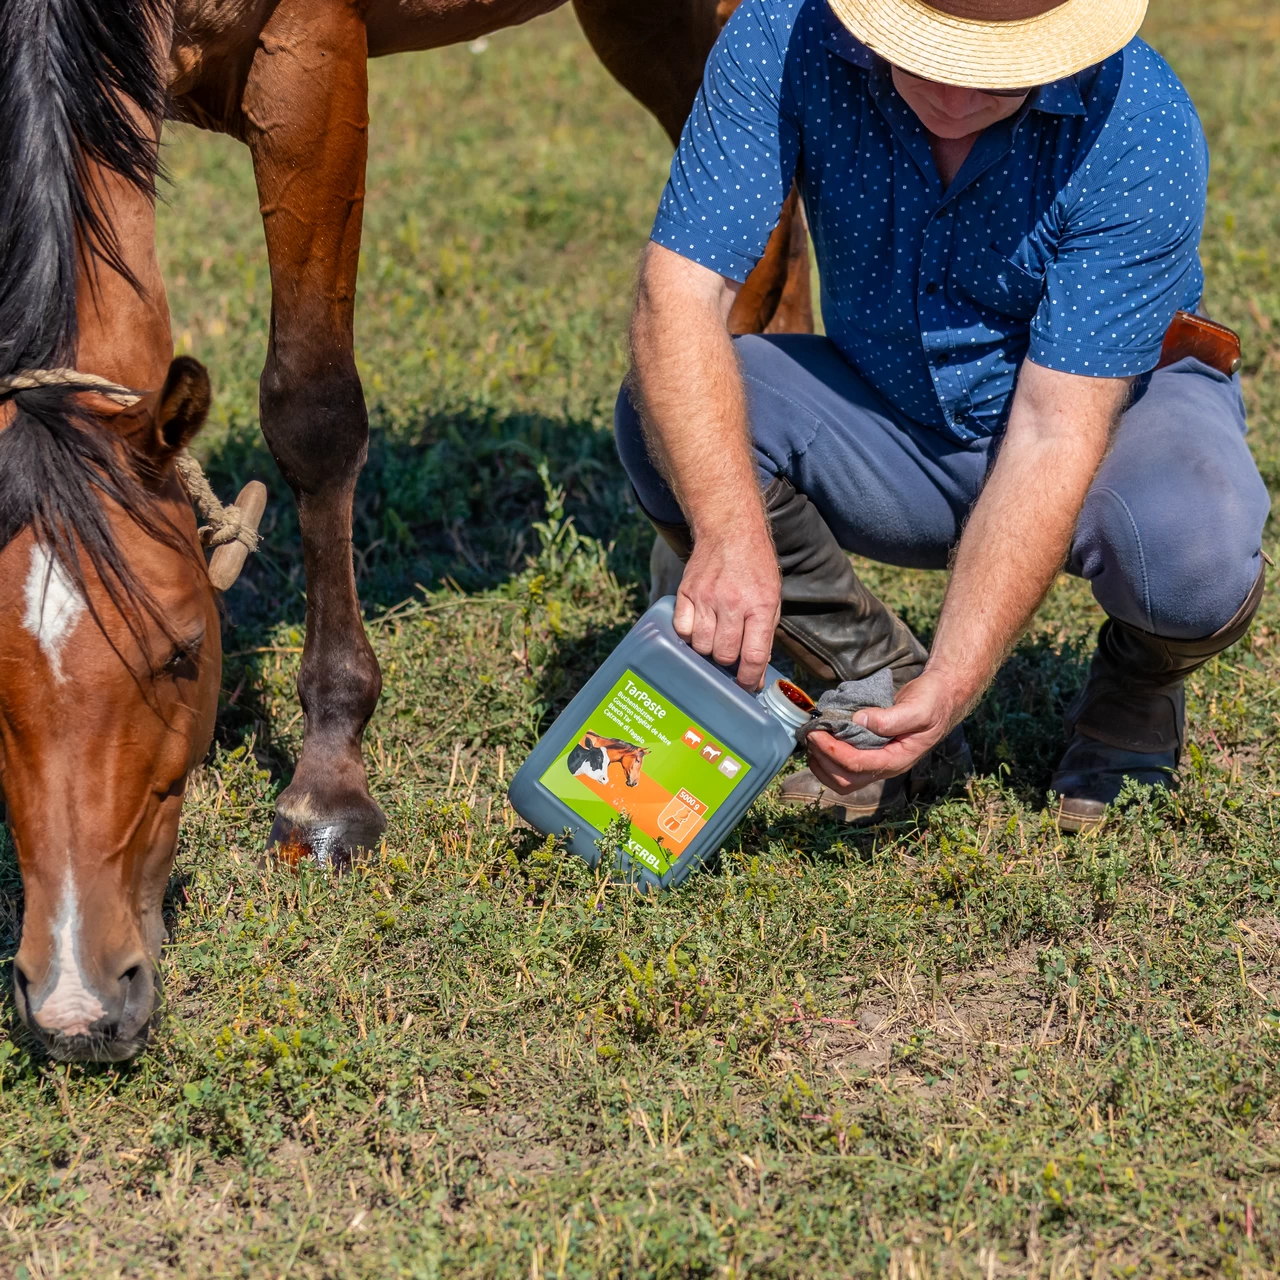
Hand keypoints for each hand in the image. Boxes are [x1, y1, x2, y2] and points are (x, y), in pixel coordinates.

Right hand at [672, 524, 779, 690]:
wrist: (730, 531)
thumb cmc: (755, 567)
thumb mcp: (772, 599)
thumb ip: (764, 637)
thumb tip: (755, 676)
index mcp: (759, 605)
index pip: (753, 655)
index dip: (748, 678)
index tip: (746, 686)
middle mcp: (732, 602)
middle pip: (723, 654)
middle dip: (728, 662)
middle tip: (730, 654)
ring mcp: (705, 597)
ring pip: (701, 646)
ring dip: (708, 650)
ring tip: (715, 638)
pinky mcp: (685, 592)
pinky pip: (682, 629)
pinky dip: (689, 635)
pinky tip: (698, 627)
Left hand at [806, 670, 961, 793]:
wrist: (941, 697)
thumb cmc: (933, 702)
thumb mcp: (918, 708)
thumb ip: (890, 718)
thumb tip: (859, 721)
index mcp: (898, 759)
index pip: (858, 766)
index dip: (833, 751)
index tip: (816, 733)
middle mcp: (885, 766)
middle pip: (845, 781)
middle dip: (823, 761)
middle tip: (810, 736)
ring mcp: (877, 761)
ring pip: (841, 778)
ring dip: (821, 763)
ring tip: (812, 739)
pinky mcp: (870, 753)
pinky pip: (844, 765)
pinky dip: (827, 756)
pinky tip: (822, 738)